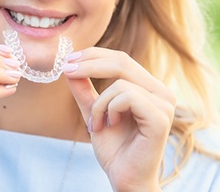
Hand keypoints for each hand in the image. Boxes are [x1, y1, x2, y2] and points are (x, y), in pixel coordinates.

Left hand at [63, 48, 175, 191]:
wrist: (124, 178)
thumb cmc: (113, 147)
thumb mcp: (93, 111)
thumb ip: (84, 89)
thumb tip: (70, 65)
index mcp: (148, 87)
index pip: (120, 59)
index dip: (93, 55)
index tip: (69, 59)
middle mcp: (160, 91)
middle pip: (121, 61)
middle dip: (89, 63)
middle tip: (67, 70)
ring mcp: (164, 104)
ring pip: (120, 82)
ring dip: (99, 103)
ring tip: (96, 123)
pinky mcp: (161, 117)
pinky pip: (127, 96)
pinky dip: (109, 109)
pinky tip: (110, 125)